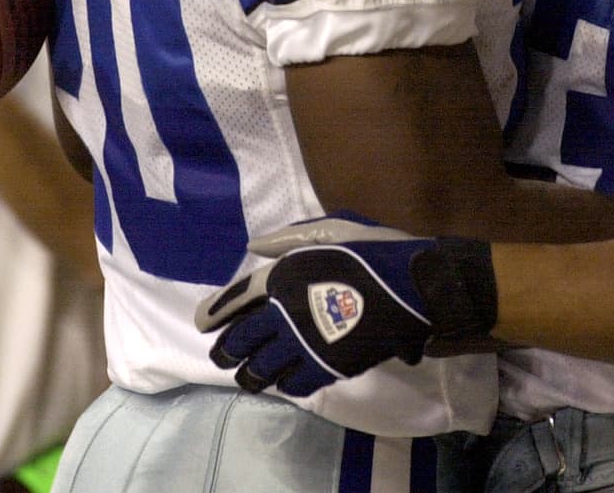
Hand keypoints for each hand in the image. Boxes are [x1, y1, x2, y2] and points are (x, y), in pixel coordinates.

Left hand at [195, 216, 497, 396]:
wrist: (411, 287)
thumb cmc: (372, 251)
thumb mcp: (331, 230)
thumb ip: (289, 238)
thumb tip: (253, 247)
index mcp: (283, 275)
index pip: (235, 299)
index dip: (214, 313)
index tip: (202, 323)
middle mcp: (283, 313)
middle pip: (240, 340)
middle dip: (227, 349)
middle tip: (223, 356)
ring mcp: (303, 344)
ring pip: (261, 369)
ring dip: (249, 374)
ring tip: (247, 377)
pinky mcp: (326, 368)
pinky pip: (293, 385)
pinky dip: (285, 384)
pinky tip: (285, 382)